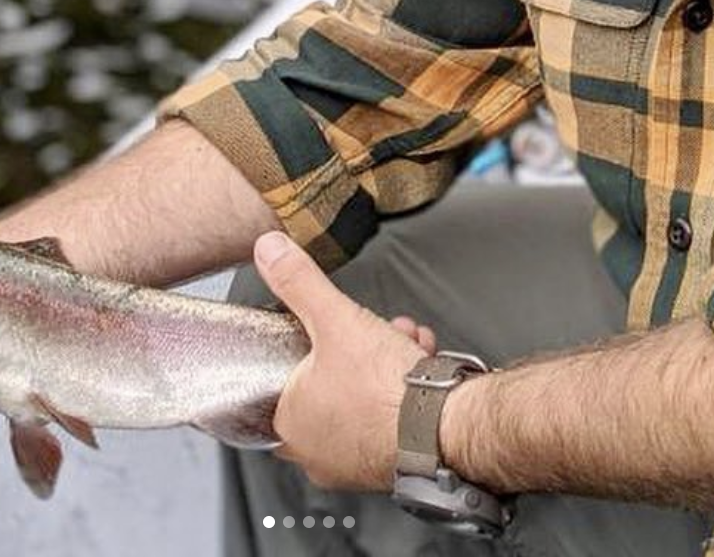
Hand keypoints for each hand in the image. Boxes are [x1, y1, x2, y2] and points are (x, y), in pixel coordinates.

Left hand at [253, 231, 424, 491]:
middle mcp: (318, 453)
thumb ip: (299, 282)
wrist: (443, 427)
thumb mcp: (335, 319)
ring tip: (400, 338)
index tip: (321, 333)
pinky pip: (389, 415)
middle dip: (354, 345)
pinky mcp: (390, 462)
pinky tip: (419, 361)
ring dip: (383, 359)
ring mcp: (355, 461)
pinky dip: (403, 387)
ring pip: (362, 395)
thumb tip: (270, 251)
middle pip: (328, 382)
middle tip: (367, 330)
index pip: (280, 382)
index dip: (305, 348)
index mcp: (289, 425)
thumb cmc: (385, 392)